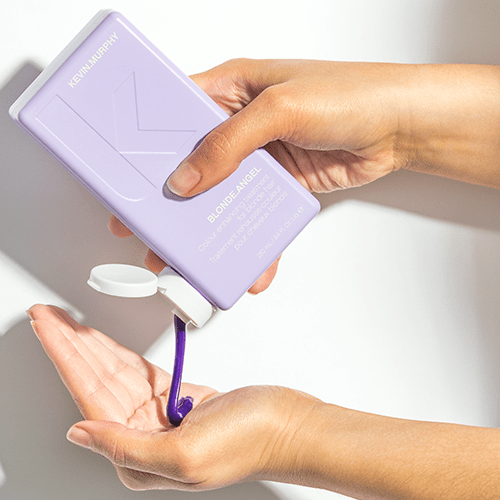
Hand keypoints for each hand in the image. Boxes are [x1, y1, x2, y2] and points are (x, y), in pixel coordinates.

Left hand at [28, 304, 319, 490]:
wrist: (289, 425)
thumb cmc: (250, 441)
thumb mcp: (184, 455)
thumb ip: (127, 447)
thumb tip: (80, 431)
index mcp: (139, 458)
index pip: (89, 400)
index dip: (65, 360)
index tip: (48, 330)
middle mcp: (143, 438)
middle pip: (95, 382)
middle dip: (70, 346)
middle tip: (48, 318)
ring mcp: (159, 415)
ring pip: (113, 373)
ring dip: (90, 345)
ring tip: (65, 323)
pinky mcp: (175, 396)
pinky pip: (136, 370)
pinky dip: (117, 352)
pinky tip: (101, 341)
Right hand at [110, 59, 407, 289]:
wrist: (399, 127)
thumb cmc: (350, 96)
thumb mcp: (280, 109)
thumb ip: (228, 143)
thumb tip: (186, 177)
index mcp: (230, 89)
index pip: (173, 115)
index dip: (147, 146)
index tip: (127, 178)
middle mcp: (239, 124)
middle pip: (191, 164)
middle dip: (170, 200)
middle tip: (148, 230)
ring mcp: (259, 158)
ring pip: (221, 196)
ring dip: (207, 228)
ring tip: (188, 258)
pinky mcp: (279, 185)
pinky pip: (254, 215)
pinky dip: (251, 241)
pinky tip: (248, 263)